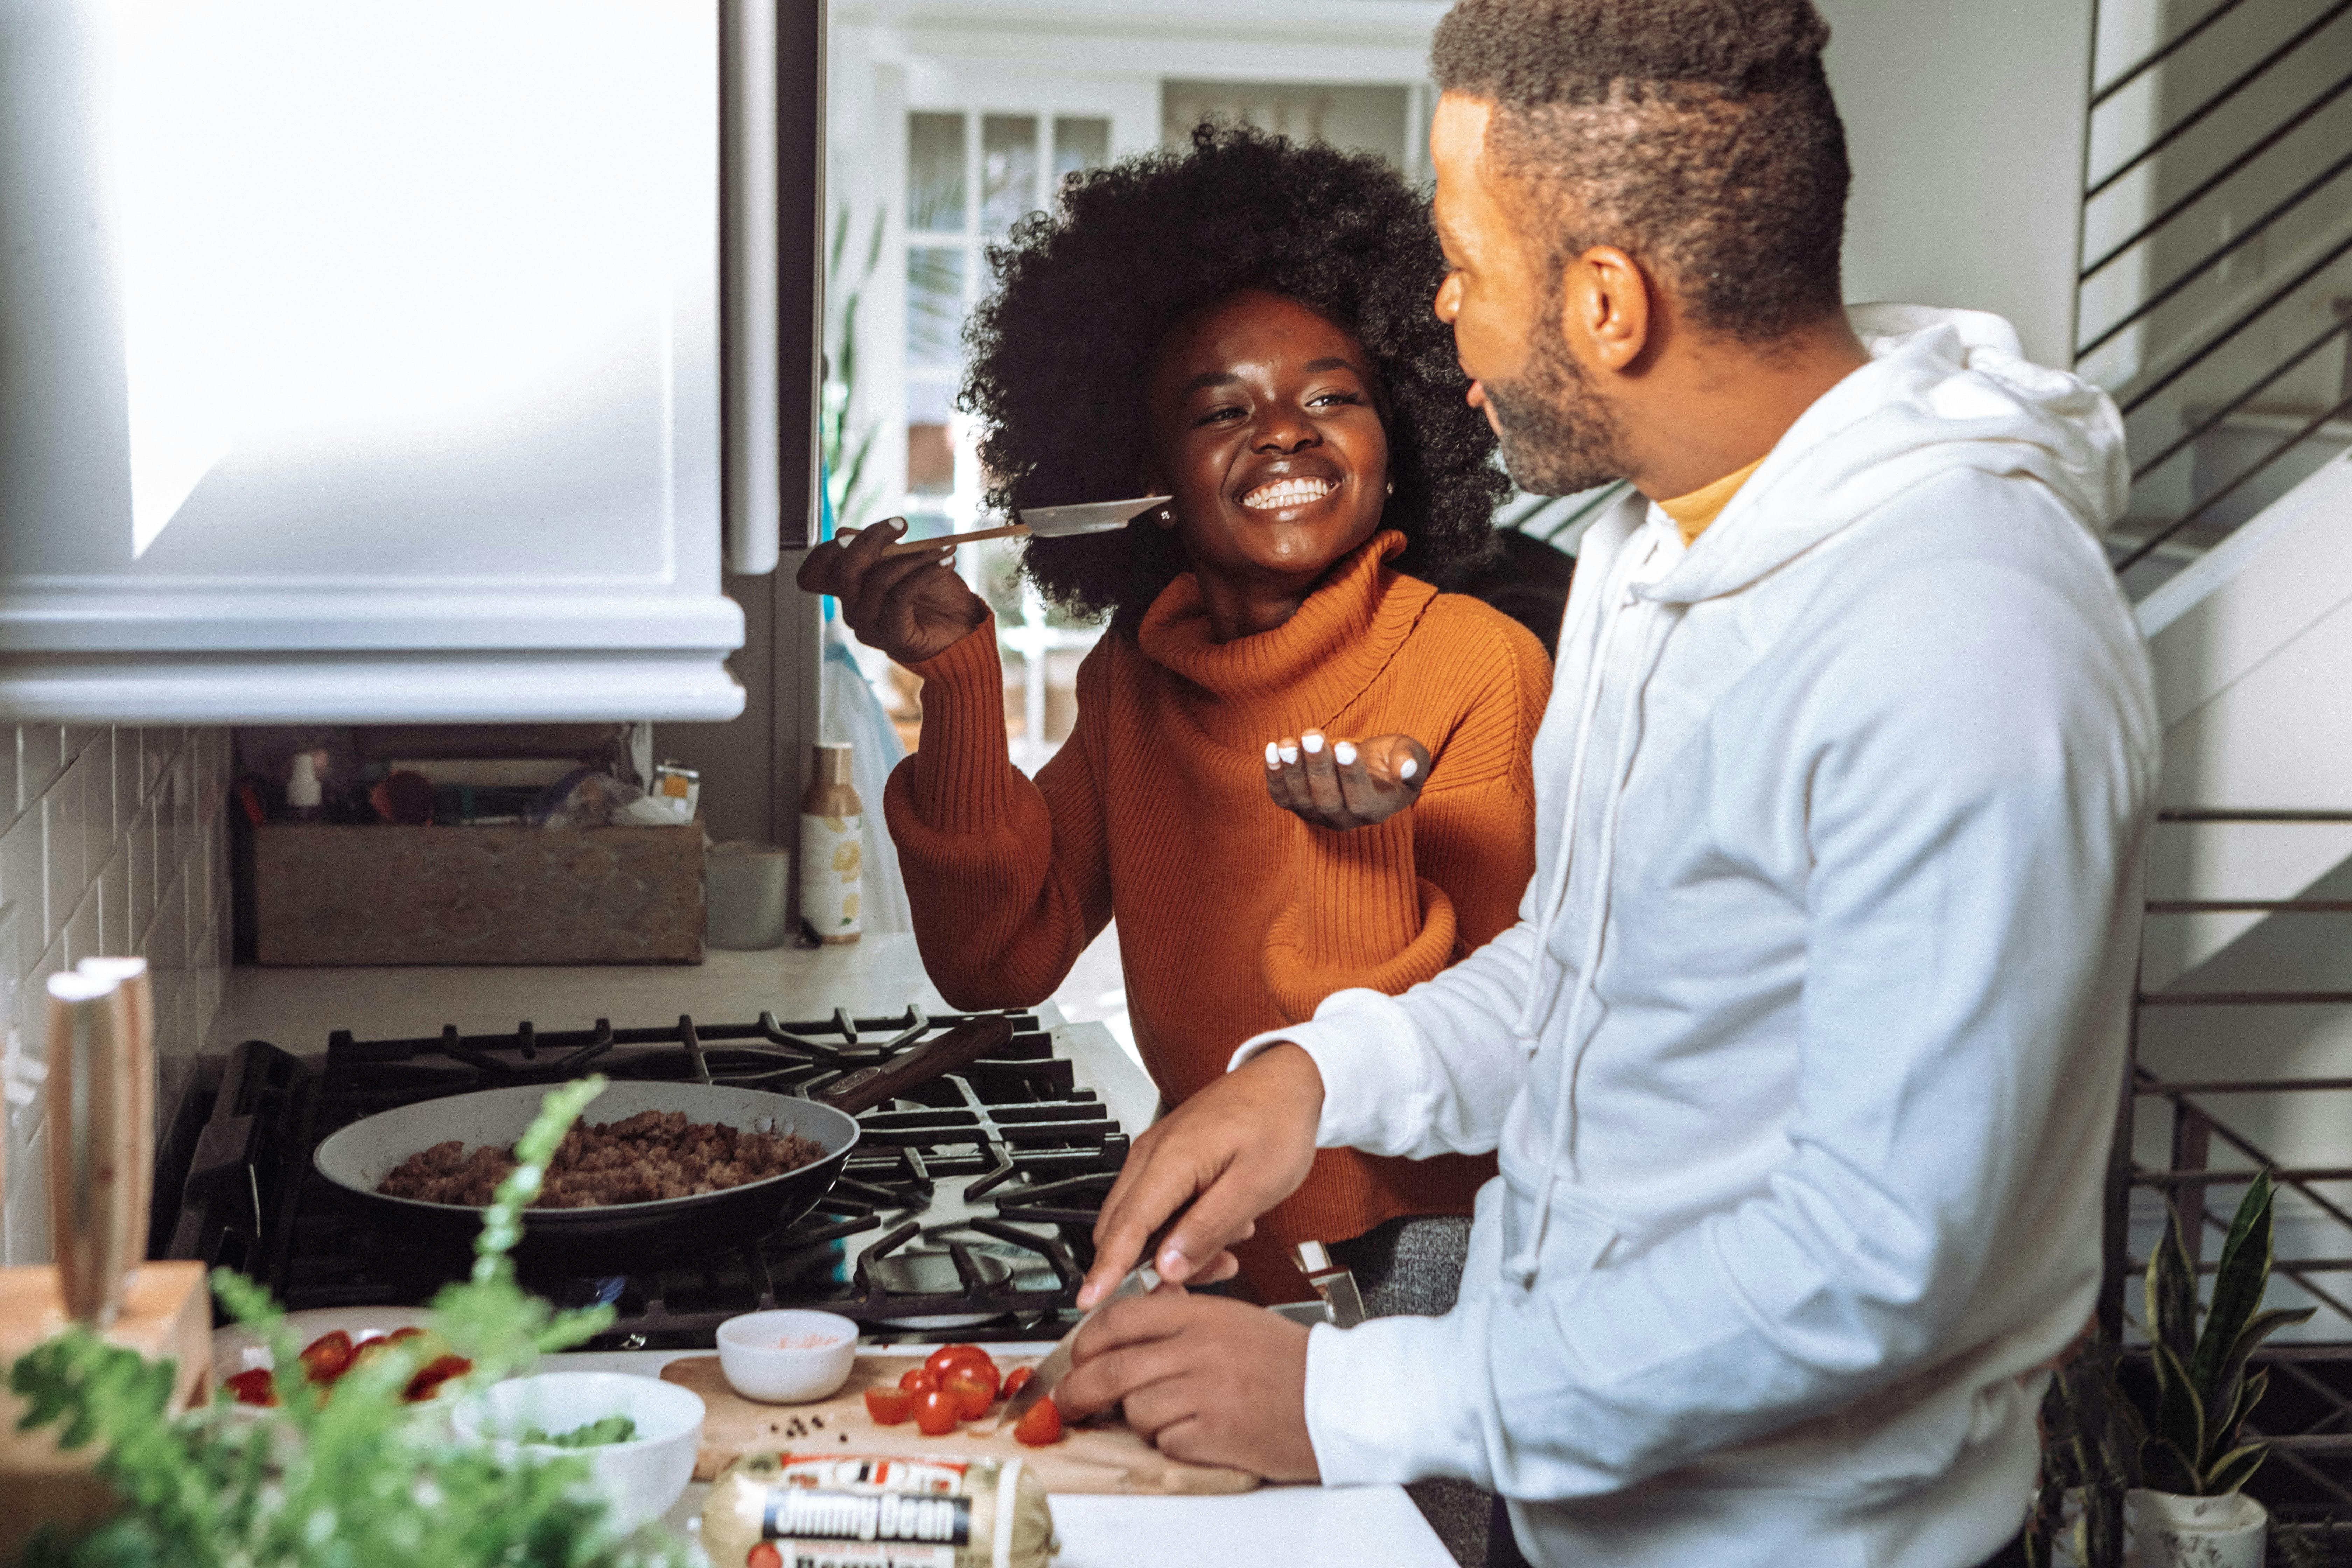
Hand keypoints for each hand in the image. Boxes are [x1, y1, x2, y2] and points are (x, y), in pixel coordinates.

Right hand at [795, 517, 987, 665]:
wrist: (964, 629)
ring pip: (879, 579)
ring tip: (943, 550)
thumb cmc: (935, 595)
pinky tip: (946, 564)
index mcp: (850, 590)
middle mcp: (853, 610)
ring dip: (914, 557)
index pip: (815, 571)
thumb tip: (843, 533)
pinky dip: (926, 573)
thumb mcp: (904, 562)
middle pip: (844, 569)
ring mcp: (869, 625)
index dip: (833, 547)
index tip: (880, 527)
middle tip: (901, 524)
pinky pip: (901, 596)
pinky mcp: (891, 636)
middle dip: (872, 539)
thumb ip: (876, 550)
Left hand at [1058, 1290, 1319, 1481]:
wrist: (1341, 1399)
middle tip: (1069, 1402)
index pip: (1121, 1318)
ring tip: (1163, 1416)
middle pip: (1111, 1368)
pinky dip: (1168, 1442)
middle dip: (1079, 1390)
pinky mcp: (1214, 1434)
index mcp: (1203, 1315)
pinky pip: (1165, 1441)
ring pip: (1135, 1409)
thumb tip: (1133, 1319)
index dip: (1086, 1341)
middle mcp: (1200, 1349)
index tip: (1076, 1357)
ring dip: (1136, 1419)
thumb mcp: (1234, 1320)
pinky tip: (1192, 1433)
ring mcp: (1206, 1392)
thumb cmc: (1291, 1363)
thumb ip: (1183, 1316)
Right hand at [1080, 1044, 1323, 1306]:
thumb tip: (1166, 1265)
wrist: (1289, 1079)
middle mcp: (1153, 1153)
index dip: (1106, 1270)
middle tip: (1192, 1284)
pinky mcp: (1167, 1157)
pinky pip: (1157, 1204)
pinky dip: (1179, 1227)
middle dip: (1147, 1267)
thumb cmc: (1278, 1122)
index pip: (1126, 1227)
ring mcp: (1156, 1153)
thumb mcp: (1254, 1187)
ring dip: (1171, 1247)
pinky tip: (1218, 1227)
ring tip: (1224, 1251)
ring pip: (1141, 1219)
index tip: (1089, 1300)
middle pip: (1123, 1227)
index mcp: (1171, 1160)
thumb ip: (1207, 1228)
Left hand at [1264, 731, 1429, 829]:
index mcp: (1377, 810)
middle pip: (1328, 800)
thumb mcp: (1411, 755)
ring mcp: (1318, 816)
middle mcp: (1345, 820)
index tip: (1346, 746)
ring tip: (1289, 742)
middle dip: (1319, 767)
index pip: (1361, 800)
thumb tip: (1407, 767)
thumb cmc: (1390, 760)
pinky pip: (1281, 797)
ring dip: (1293, 770)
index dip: (1352, 775)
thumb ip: (1413, 760)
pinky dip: (1273, 776)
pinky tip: (1272, 749)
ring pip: (1302, 799)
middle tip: (1312, 735)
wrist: (1365, 767)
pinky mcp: (1297, 806)